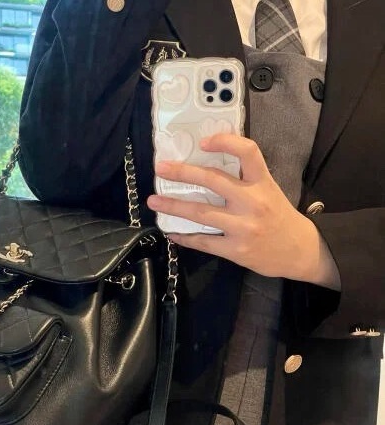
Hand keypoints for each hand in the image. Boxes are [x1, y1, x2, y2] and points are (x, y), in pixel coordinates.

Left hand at [147, 134, 339, 289]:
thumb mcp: (269, 191)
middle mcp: (253, 203)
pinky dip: (185, 236)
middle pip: (213, 181)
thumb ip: (245, 179)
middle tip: (161, 168)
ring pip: (201, 213)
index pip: (248, 152)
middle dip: (183, 173)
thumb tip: (207, 165)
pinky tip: (171, 231)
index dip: (225, 142)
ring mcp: (243, 228)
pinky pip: (203, 241)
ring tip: (154, 200)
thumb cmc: (279, 217)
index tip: (203, 142)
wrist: (300, 252)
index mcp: (263, 183)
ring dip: (174, 205)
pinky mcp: (236, 250)